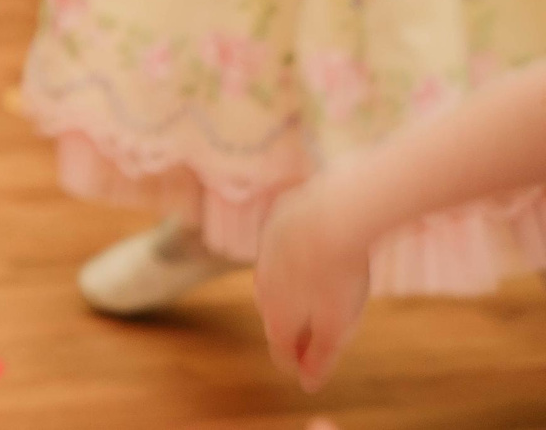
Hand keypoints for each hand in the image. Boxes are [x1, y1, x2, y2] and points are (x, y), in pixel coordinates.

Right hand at [255, 178, 371, 392]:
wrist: (330, 214)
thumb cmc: (337, 275)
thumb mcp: (337, 326)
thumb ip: (321, 358)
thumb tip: (308, 385)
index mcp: (276, 317)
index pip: (279, 353)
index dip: (298, 366)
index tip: (314, 369)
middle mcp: (261, 289)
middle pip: (275, 320)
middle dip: (294, 332)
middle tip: (319, 337)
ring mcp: (264, 258)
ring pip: (275, 286)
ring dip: (293, 297)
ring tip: (317, 298)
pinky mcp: (272, 230)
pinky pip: (281, 256)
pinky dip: (295, 265)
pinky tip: (316, 259)